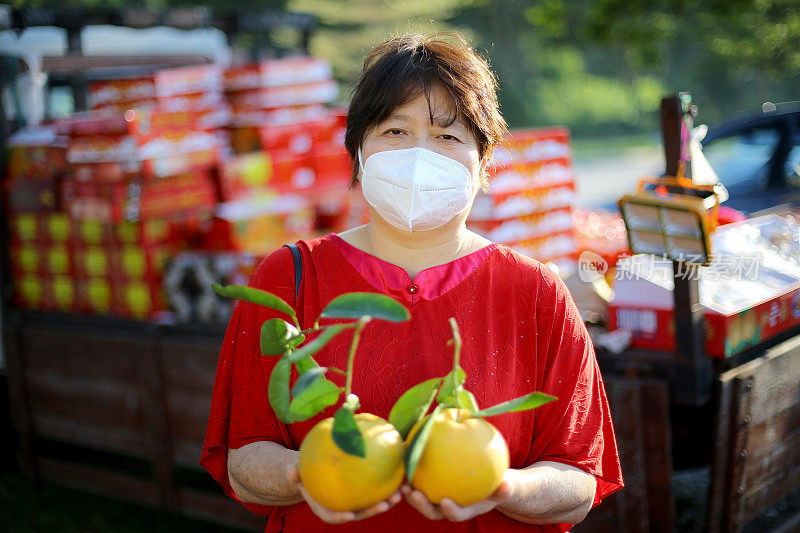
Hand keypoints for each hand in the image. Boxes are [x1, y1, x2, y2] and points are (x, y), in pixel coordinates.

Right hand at [287, 464, 401, 523]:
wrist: (314, 469)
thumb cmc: (304, 471)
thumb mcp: (296, 470)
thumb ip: (294, 472)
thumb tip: (292, 471)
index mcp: (324, 507)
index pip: (332, 516)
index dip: (340, 517)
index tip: (349, 516)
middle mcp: (342, 508)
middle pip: (358, 513)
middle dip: (372, 510)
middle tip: (384, 504)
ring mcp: (354, 501)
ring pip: (372, 504)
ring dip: (386, 501)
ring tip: (399, 494)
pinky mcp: (364, 493)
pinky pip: (376, 490)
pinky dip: (387, 486)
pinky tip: (399, 477)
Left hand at [401, 473, 514, 521]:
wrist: (487, 482)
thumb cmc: (496, 485)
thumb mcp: (505, 486)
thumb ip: (505, 488)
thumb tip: (507, 483)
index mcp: (464, 509)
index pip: (455, 514)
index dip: (450, 511)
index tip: (446, 502)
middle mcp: (448, 506)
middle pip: (431, 510)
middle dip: (420, 505)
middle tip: (414, 493)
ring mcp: (437, 497)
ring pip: (420, 498)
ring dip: (409, 493)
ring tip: (402, 482)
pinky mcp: (430, 486)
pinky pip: (419, 480)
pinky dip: (412, 472)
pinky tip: (407, 457)